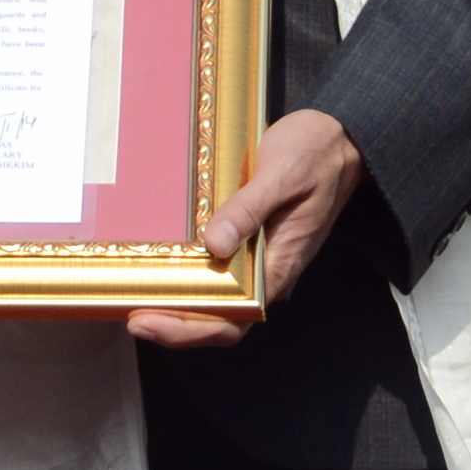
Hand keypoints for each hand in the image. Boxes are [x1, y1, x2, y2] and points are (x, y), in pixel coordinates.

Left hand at [128, 107, 364, 347]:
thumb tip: (214, 245)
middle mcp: (269, 271)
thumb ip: (249, 210)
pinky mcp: (252, 241)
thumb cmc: (315, 155)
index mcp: (280, 265)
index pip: (234, 317)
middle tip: (128, 314)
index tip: (146, 320)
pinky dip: (191, 278)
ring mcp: (261, 258)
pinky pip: (221, 270)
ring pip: (219, 298)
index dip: (188, 328)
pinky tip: (161, 267)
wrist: (342, 140)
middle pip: (221, 316)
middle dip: (175, 324)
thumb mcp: (282, 175)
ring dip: (180, 305)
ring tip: (135, 297)